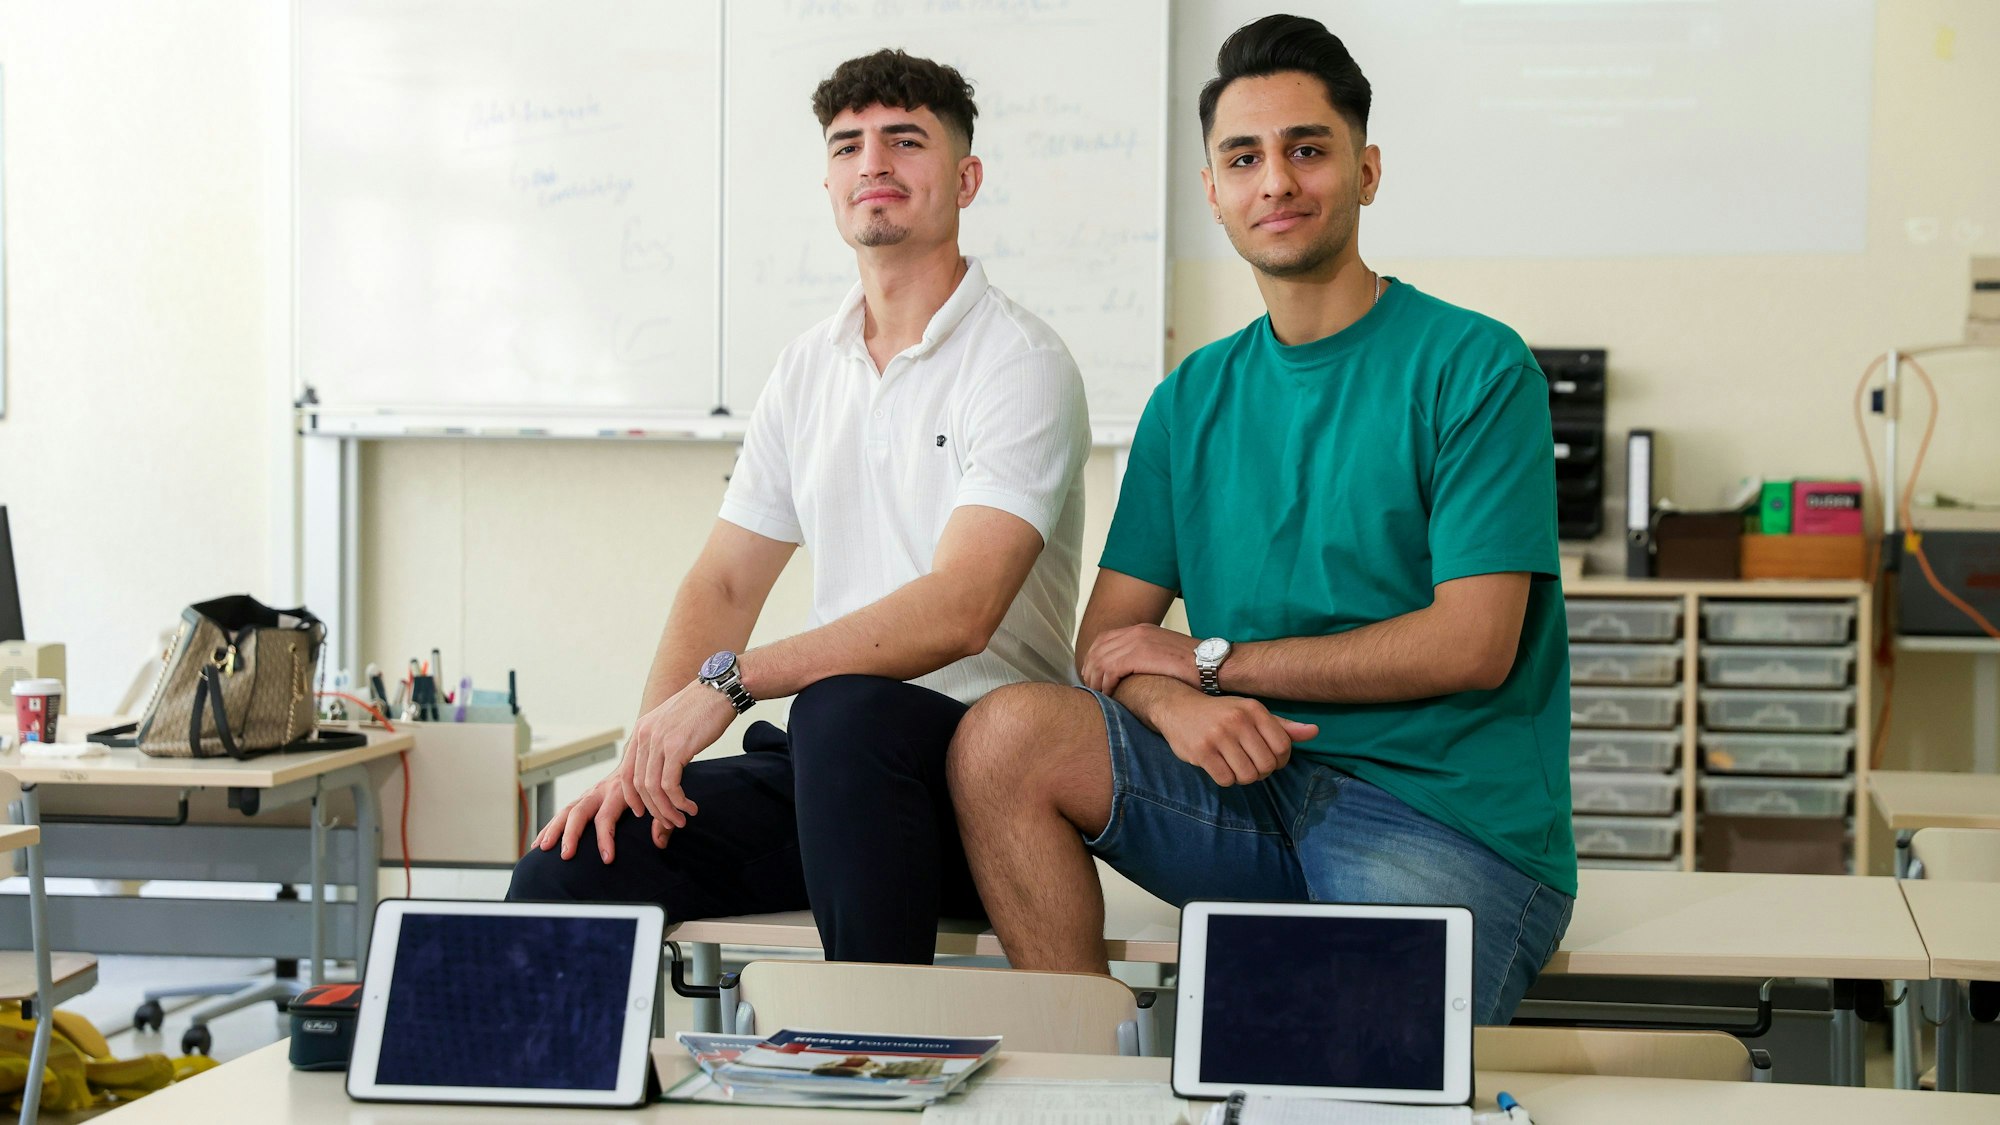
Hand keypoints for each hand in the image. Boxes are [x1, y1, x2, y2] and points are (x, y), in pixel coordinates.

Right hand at [536, 776, 654, 862]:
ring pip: (567, 810)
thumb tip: (659, 843)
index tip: (607, 859)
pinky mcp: (585, 797)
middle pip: (580, 811)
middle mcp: (602, 789)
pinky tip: (539, 843)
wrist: (644, 754)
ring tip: (542, 849)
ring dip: (553, 830)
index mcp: (621, 790)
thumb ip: (662, 820)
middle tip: (565, 855)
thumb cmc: (653, 783)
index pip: (607, 816)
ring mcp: (591, 792)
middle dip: (570, 834)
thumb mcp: (662, 799)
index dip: (605, 838)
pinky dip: (551, 827)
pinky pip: (564, 812)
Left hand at [618, 681, 734, 834]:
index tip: (643, 812)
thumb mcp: (671, 723)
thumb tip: (663, 770)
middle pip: (638, 785)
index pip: (626, 772)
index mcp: (641, 731)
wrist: (720, 690)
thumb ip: (661, 743)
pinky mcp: (677, 747)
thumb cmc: (702, 708)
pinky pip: (670, 784)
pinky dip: (678, 801)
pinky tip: (689, 806)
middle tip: (668, 822)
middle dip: (653, 809)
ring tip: (680, 820)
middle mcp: (645, 736)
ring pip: (653, 788)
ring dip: (666, 809)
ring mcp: (659, 741)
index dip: (632, 797)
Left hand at [1081, 624, 1198, 693]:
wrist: (1213, 663)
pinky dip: (1107, 683)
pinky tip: (1111, 694)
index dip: (1094, 658)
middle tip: (1092, 689)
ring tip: (1101, 695)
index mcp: (1142, 629)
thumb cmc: (1194, 666)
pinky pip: (1110, 669)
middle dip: (1091, 670)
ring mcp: (1138, 641)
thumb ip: (1148, 657)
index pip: (1104, 639)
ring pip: (1101, 660)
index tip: (1093, 676)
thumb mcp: (1165, 654)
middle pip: (1098, 648)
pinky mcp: (1140, 655)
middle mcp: (1137, 631)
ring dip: (1097, 679)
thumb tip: (1133, 673)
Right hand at [1152, 692, 1318, 786]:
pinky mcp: (1201, 751)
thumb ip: (1282, 726)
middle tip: (1249, 764)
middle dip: (1261, 771)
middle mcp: (1237, 720)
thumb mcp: (1251, 713)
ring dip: (1243, 777)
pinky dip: (1226, 778)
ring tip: (1235, 765)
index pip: (1283, 747)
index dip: (1279, 760)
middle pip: (1266, 765)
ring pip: (1247, 775)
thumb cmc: (1220, 712)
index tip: (1268, 758)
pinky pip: (1226, 779)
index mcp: (1254, 709)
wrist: (1177, 706)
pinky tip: (1219, 766)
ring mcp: (1218, 736)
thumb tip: (1315, 732)